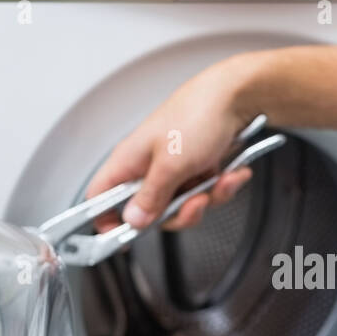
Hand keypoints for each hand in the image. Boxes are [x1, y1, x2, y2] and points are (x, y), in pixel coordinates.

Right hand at [86, 52, 263, 232]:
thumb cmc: (197, 115)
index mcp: (129, 161)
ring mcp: (173, 168)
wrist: (237, 95)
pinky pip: (204, 194)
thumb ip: (151, 196)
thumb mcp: (171, 163)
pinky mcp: (197, 168)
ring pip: (181, 206)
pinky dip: (221, 187)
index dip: (105, 221)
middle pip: (150, 212)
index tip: (120, 240)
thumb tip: (133, 220)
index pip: (99, 198)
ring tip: (217, 181)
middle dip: (178, 214)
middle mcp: (147, 166)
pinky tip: (230, 173)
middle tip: (194, 201)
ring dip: (206, 199)